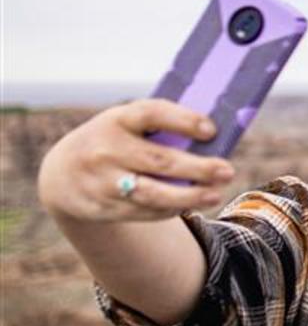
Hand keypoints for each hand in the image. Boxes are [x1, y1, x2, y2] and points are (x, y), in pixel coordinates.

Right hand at [38, 98, 235, 222]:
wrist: (62, 172)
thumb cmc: (115, 140)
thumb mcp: (127, 124)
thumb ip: (162, 128)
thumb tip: (214, 137)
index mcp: (118, 119)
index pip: (152, 114)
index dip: (184, 121)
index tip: (211, 130)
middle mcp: (107, 149)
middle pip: (159, 160)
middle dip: (198, 168)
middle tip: (227, 171)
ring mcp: (103, 181)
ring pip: (152, 193)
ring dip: (189, 196)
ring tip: (216, 194)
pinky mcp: (103, 207)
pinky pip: (144, 211)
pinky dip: (171, 209)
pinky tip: (191, 204)